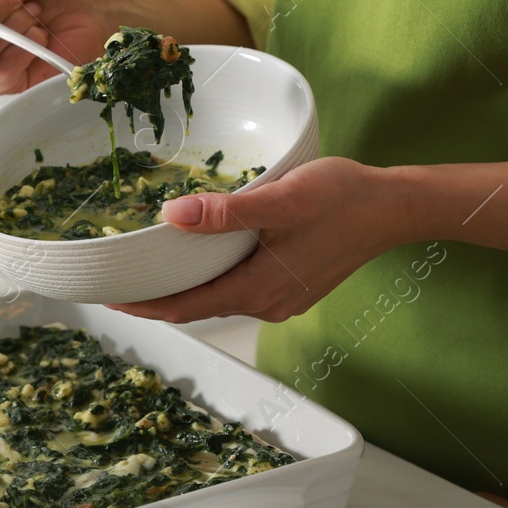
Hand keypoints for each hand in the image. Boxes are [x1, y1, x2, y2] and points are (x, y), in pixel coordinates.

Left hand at [107, 158, 402, 322]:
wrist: (395, 206)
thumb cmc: (344, 198)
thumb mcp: (281, 199)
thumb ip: (226, 212)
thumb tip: (174, 216)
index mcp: (258, 289)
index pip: (186, 308)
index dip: (145, 306)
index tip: (111, 300)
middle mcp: (268, 303)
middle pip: (199, 308)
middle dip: (159, 299)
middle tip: (121, 284)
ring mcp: (283, 299)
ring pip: (221, 298)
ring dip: (186, 289)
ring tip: (152, 272)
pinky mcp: (294, 287)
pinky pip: (242, 290)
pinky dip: (215, 280)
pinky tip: (203, 261)